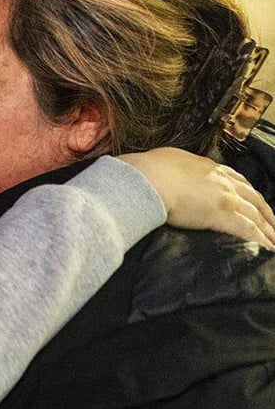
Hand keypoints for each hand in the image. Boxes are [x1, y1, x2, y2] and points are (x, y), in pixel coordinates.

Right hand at [118, 147, 274, 248]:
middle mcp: (223, 181)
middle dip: (267, 213)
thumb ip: (176, 168)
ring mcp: (225, 198)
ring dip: (268, 230)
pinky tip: (268, 248)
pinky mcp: (222, 215)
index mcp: (209, 168)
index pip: (237, 180)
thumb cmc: (148, 170)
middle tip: (274, 224)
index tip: (255, 201)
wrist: (148, 178)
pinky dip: (261, 240)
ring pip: (255, 216)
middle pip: (253, 198)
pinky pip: (248, 230)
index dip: (248, 192)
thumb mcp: (166, 160)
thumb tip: (170, 171)